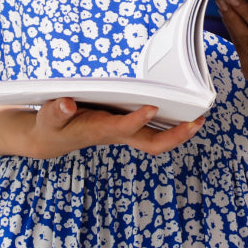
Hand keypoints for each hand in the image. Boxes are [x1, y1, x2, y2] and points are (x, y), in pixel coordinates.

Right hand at [22, 100, 202, 159]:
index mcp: (98, 131)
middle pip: (151, 144)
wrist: (51, 140)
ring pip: (156, 140)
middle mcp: (116, 134)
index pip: (121, 128)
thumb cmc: (52, 127)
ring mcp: (124, 133)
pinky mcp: (126, 128)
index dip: (136, 121)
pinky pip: (153, 131)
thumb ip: (55, 112)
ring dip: (179, 132)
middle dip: (175, 137)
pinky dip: (170, 124)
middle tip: (197, 122)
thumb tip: (66, 103)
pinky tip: (183, 112)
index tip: (152, 107)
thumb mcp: (47, 119)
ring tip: (200, 117)